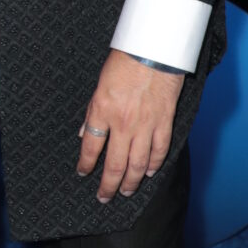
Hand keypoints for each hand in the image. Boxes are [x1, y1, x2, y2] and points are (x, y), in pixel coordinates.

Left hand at [76, 49, 183, 203]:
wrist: (154, 51)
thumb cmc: (125, 63)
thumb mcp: (99, 86)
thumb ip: (92, 113)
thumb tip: (83, 134)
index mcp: (103, 111)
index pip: (90, 147)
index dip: (85, 164)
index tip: (83, 173)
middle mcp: (123, 123)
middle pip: (114, 164)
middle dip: (108, 185)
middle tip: (105, 197)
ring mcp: (145, 125)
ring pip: (137, 164)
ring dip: (131, 181)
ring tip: (126, 191)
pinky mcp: (164, 122)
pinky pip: (159, 150)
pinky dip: (154, 164)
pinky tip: (148, 172)